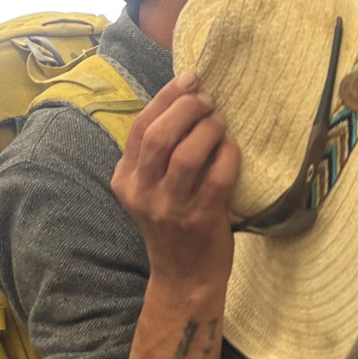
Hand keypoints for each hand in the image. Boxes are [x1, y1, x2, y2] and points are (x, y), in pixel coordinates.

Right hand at [112, 72, 240, 291]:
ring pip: (187, 154)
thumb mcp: (151, 189)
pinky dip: (228, 155)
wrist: (184, 278)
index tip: (189, 80)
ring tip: (219, 121)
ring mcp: (170, 208)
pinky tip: (232, 147)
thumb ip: (157, 154)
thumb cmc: (172, 225)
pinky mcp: (200, 219)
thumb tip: (185, 99)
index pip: (140, 127)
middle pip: (159, 136)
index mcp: (125, 179)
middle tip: (208, 101)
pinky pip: (217, 177)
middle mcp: (142, 192)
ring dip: (208, 129)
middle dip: (187, 109)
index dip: (166, 98)